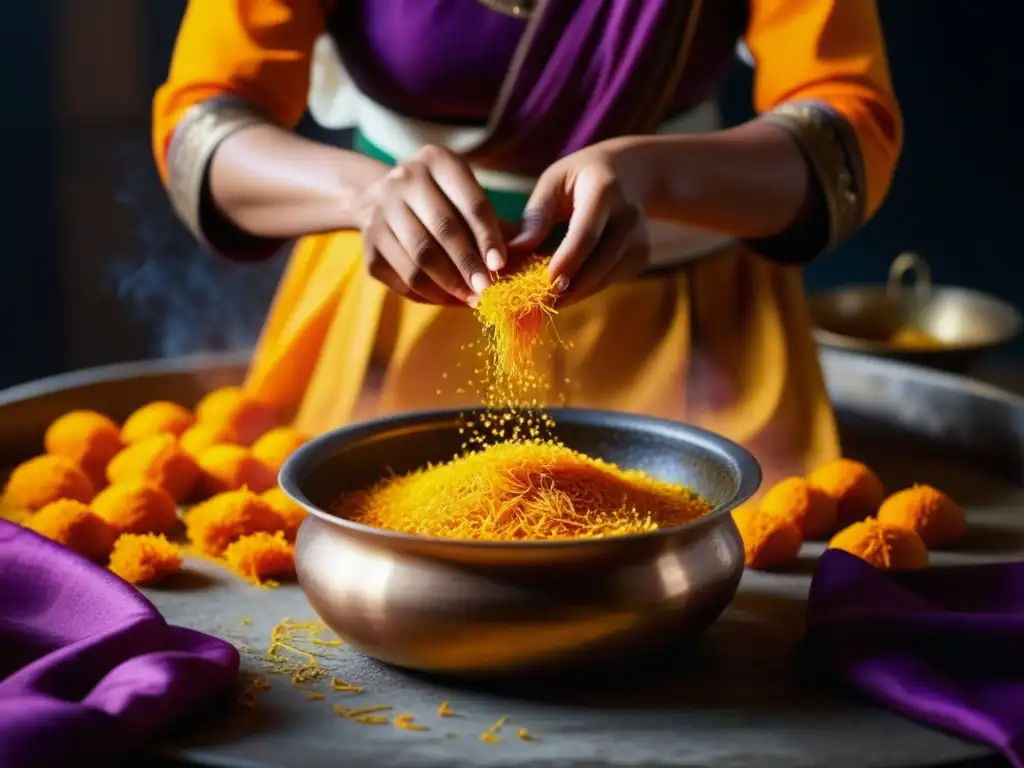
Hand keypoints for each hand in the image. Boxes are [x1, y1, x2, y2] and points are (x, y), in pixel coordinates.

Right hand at [355, 145, 506, 305]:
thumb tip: (526, 256)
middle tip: (487, 289)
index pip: (470, 203)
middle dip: (468, 265)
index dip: (487, 237)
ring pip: (419, 260)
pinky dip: (428, 295)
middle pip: (441, 231)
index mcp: (437, 160)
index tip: (501, 265)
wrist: (382, 198)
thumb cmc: (443, 201)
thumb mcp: (467, 196)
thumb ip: (495, 224)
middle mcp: (403, 180)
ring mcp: (380, 212)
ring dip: (449, 285)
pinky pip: (401, 279)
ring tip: (470, 299)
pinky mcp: (368, 246)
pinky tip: (449, 299)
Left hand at [509, 140, 650, 304]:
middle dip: (568, 286)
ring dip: (574, 293)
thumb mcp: (554, 181)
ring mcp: (639, 239)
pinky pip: (609, 281)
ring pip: (604, 277)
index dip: (567, 261)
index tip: (544, 283)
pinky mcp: (641, 258)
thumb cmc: (581, 176)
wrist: (633, 174)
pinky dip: (586, 289)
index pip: (587, 233)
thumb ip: (536, 214)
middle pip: (599, 262)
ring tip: (544, 300)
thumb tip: (516, 249)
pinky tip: (566, 288)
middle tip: (537, 302)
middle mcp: (629, 216)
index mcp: (604, 191)